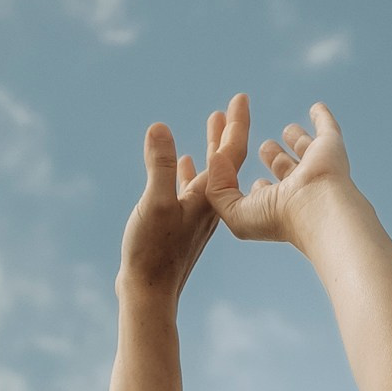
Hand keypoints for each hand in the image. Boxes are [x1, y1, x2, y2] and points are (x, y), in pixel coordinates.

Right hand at [117, 99, 250, 300]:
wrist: (150, 293)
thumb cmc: (152, 251)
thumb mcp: (154, 203)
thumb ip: (159, 166)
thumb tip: (161, 127)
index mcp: (209, 197)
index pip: (230, 153)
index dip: (236, 124)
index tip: (241, 97)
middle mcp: (210, 205)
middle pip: (226, 161)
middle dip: (229, 131)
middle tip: (234, 104)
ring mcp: (198, 216)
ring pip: (212, 173)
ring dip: (213, 148)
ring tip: (212, 124)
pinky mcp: (184, 226)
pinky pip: (194, 188)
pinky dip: (192, 171)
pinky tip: (184, 164)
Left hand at [205, 98, 355, 244]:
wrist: (317, 208)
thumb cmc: (277, 217)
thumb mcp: (235, 212)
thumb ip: (218, 187)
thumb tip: (217, 157)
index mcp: (278, 204)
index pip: (261, 189)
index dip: (251, 180)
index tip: (229, 161)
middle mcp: (298, 186)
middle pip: (281, 164)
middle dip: (270, 153)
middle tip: (258, 141)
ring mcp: (315, 166)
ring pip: (304, 148)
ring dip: (296, 137)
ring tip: (287, 129)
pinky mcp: (329, 146)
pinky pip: (326, 127)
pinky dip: (322, 117)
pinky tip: (317, 108)